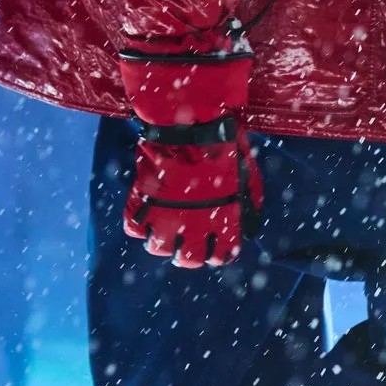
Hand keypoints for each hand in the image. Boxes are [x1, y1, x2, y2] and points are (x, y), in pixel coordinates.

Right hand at [123, 128, 262, 266]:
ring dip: (162, 238)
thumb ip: (249, 207)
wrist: (197, 126)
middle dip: (188, 252)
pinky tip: (148, 211)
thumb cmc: (228, 149)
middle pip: (187, 259)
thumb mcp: (251, 180)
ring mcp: (165, 218)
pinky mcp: (142, 203)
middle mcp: (194, 229)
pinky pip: (134, 227)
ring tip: (166, 223)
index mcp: (223, 225)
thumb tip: (249, 228)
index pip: (220, 256)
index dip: (218, 251)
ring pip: (157, 248)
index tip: (215, 244)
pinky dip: (139, 223)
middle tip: (187, 239)